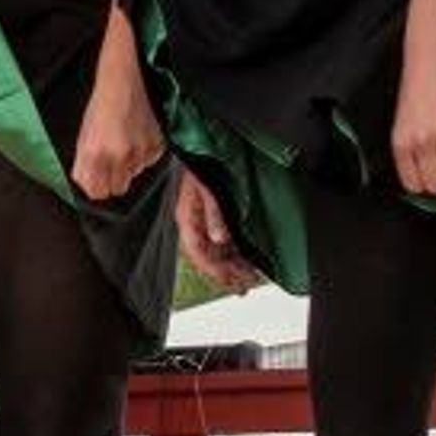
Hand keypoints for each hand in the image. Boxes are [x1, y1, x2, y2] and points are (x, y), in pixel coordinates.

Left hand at [70, 77, 166, 202]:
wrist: (124, 82)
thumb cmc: (101, 105)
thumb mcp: (84, 136)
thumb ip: (84, 164)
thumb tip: (86, 184)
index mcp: (95, 154)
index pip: (97, 193)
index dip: (97, 187)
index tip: (97, 181)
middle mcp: (119, 157)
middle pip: (118, 189)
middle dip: (113, 180)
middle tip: (111, 163)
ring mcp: (140, 152)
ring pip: (134, 174)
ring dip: (128, 164)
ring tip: (124, 140)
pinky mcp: (157, 146)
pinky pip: (148, 162)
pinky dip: (142, 153)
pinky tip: (137, 135)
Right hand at [177, 174, 258, 289]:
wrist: (201, 149)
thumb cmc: (200, 163)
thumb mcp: (205, 188)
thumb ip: (213, 214)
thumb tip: (219, 238)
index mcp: (187, 219)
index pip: (198, 252)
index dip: (214, 269)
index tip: (230, 280)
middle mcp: (193, 224)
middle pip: (208, 257)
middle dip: (226, 273)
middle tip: (244, 287)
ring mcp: (203, 222)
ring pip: (216, 252)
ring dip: (232, 266)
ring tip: (248, 279)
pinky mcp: (213, 217)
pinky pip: (222, 242)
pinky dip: (234, 253)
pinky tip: (245, 261)